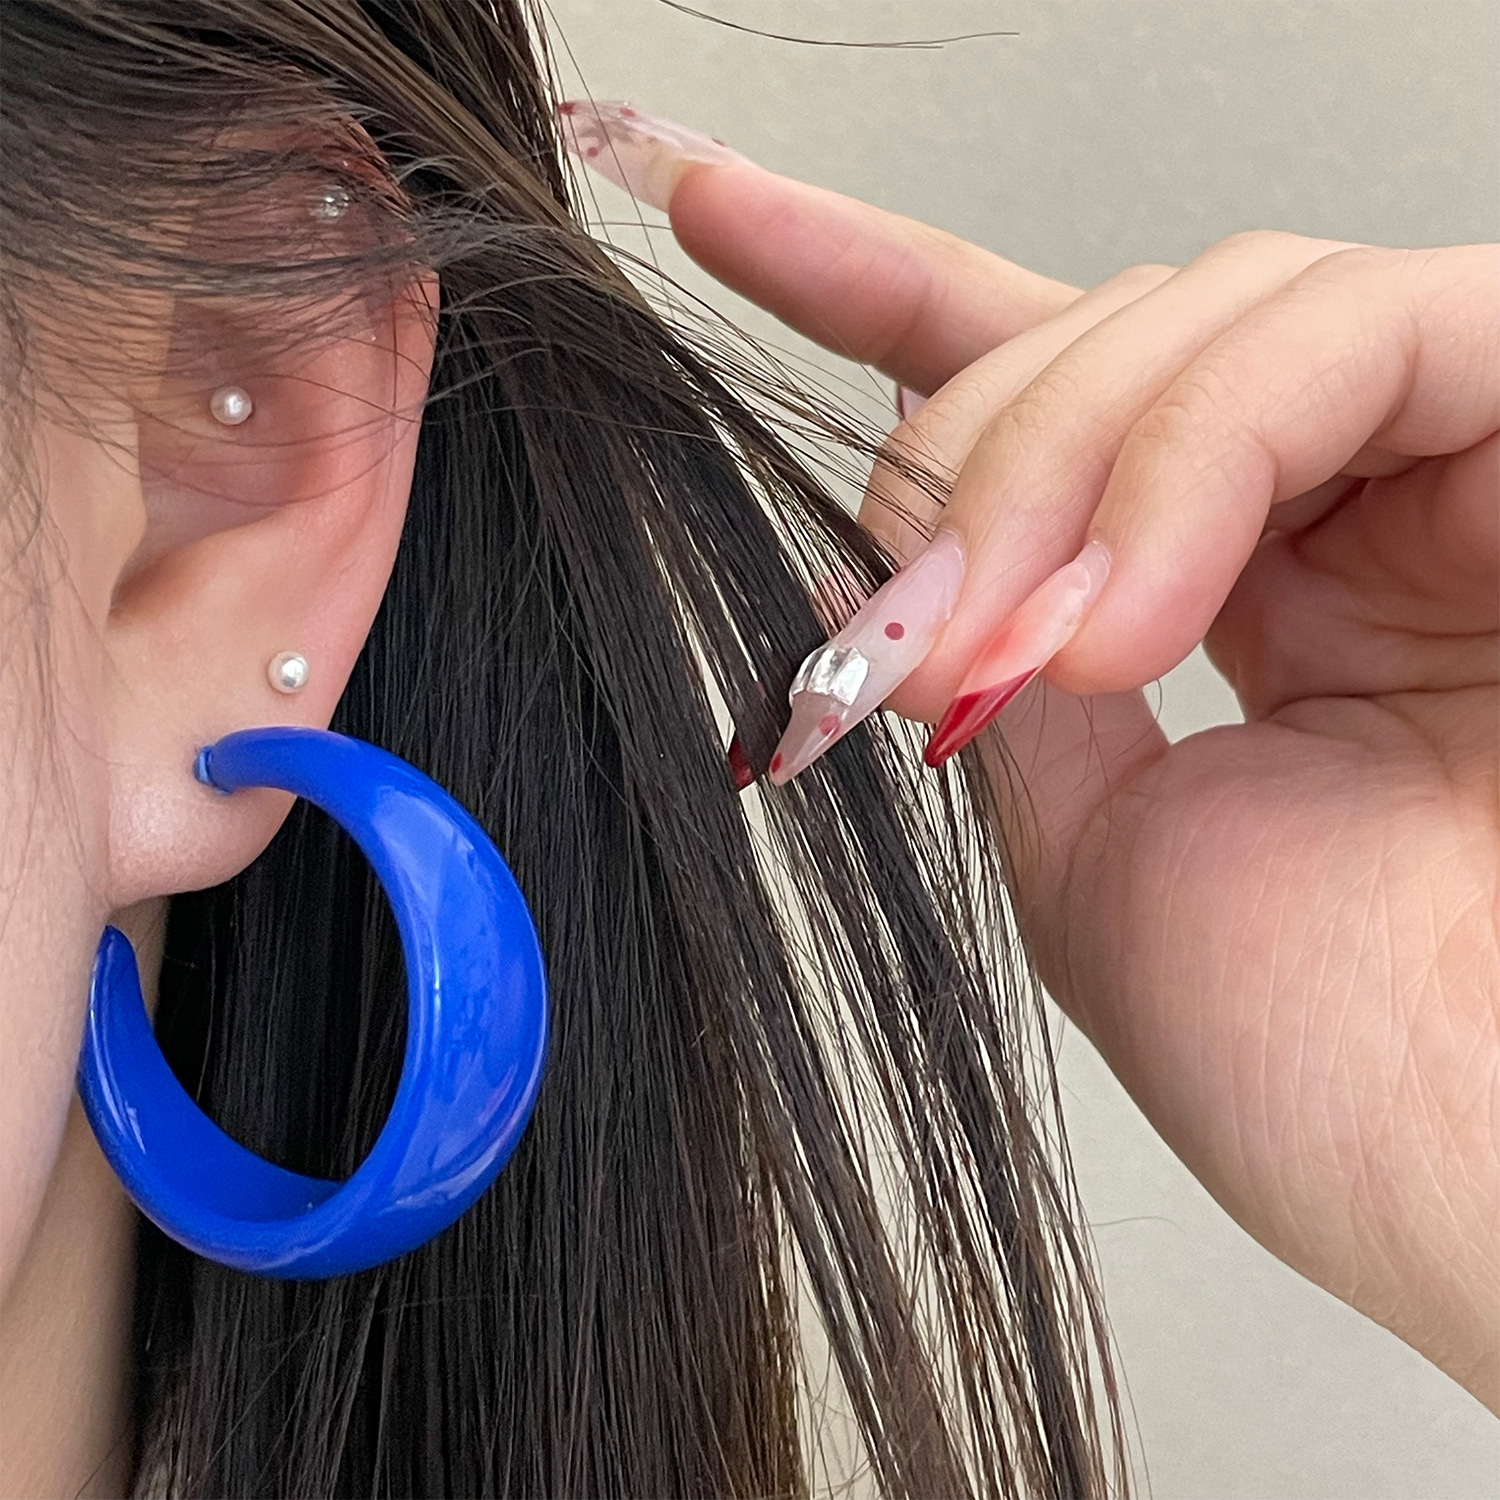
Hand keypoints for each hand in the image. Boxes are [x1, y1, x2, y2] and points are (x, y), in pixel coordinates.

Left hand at [665, 158, 1499, 1408]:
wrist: (1482, 1166)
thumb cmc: (1326, 1065)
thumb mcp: (1091, 849)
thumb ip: (1000, 680)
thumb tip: (892, 563)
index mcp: (1225, 595)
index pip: (1039, 388)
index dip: (864, 284)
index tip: (708, 213)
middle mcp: (1336, 506)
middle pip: (1104, 336)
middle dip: (963, 457)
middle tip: (911, 630)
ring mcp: (1442, 459)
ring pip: (1204, 313)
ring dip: (1059, 467)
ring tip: (1018, 655)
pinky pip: (1345, 337)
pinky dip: (1194, 460)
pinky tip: (1132, 622)